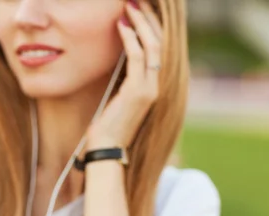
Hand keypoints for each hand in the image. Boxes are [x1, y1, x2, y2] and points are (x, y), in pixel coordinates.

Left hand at [86, 0, 162, 149]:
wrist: (107, 149)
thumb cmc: (109, 126)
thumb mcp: (120, 98)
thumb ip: (126, 79)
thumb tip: (123, 58)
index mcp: (155, 87)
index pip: (160, 50)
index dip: (152, 28)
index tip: (141, 11)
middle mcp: (157, 86)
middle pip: (161, 42)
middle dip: (149, 19)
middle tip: (137, 2)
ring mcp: (150, 89)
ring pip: (152, 46)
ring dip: (140, 23)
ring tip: (129, 6)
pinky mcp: (138, 91)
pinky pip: (137, 58)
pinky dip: (129, 39)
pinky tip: (120, 26)